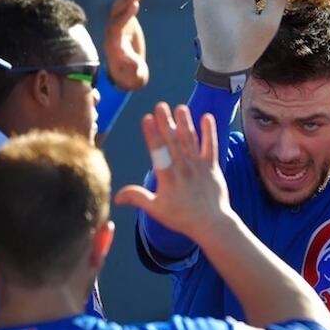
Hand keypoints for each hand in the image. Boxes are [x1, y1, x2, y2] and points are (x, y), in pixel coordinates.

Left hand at [104, 0, 148, 90]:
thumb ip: (133, 69)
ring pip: (119, 7)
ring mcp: (117, 26)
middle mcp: (112, 33)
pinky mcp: (124, 22)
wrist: (128, 73)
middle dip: (125, 2)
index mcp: (113, 45)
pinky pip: (123, 6)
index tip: (135, 6)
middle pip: (116, 14)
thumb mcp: (134, 75)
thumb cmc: (132, 75)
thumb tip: (134, 64)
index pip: (116, 27)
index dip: (125, 16)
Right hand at [114, 103, 231, 239]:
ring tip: (180, 107)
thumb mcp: (156, 210)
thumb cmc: (182, 218)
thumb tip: (116, 196)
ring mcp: (199, 167)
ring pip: (190, 141)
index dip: (152, 134)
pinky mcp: (213, 167)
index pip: (158, 153)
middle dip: (166, 123)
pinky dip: (210, 132)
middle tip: (160, 106)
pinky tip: (207, 117)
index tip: (147, 118)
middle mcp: (183, 169)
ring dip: (185, 123)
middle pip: (173, 142)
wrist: (211, 223)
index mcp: (168, 178)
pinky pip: (211, 146)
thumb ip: (137, 198)